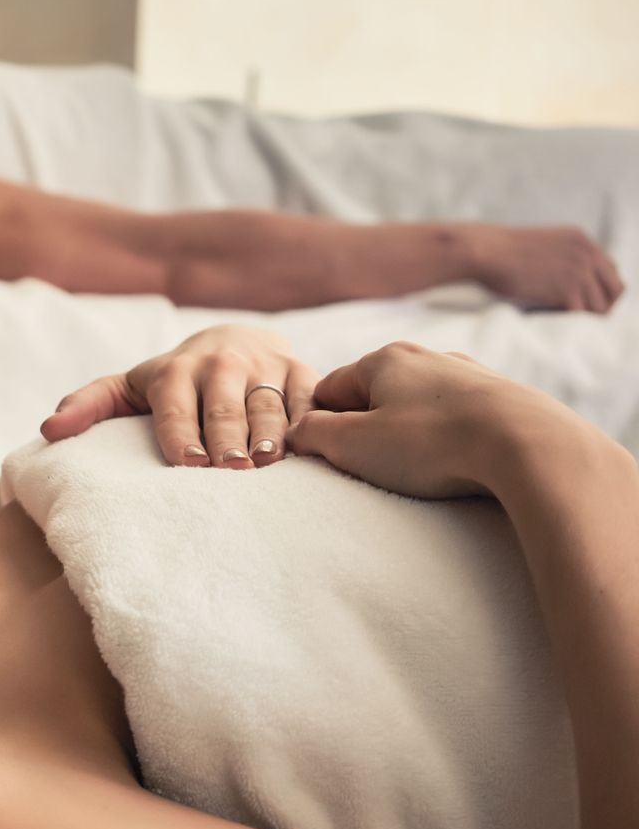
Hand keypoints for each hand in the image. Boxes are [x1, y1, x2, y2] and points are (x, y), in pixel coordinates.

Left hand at [40, 325, 317, 468]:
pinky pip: (308, 396)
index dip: (181, 433)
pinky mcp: (302, 371)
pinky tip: (307, 446)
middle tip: (229, 469)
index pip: (175, 405)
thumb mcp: (127, 389)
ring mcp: (265, 365)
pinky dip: (308, 419)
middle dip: (226, 436)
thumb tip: (48, 431)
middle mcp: (221, 364)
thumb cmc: (171, 383)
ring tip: (267, 463)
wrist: (234, 341)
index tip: (187, 464)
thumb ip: (88, 406)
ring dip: (268, 432)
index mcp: (174, 371)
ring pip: (267, 402)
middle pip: (223, 405)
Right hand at [285, 341, 591, 497]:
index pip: (329, 389)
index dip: (320, 424)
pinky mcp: (502, 399)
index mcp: (383, 360)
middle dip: (367, 430)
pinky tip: (456, 463)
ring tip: (418, 471)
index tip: (326, 456)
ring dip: (409, 436)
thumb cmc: (433, 443)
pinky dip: (448, 439)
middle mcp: (426, 357)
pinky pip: (457, 419)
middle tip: (372, 469)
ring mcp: (468, 375)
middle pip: (376, 396)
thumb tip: (298, 431)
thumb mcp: (353, 444)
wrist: (529, 445)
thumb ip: (313, 434)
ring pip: (419, 407)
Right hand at [471, 225, 624, 312]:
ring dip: (585, 317)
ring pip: (601, 306)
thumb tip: (564, 284)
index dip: (600, 289)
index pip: (610, 270)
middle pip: (615, 289)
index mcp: (582, 241)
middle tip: (582, 318)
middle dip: (602, 305)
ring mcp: (580, 272)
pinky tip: (557, 324)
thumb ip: (562, 258)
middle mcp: (588, 254)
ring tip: (566, 323)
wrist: (487, 252)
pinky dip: (572, 324)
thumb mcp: (542, 246)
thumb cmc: (501, 253)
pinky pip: (583, 315)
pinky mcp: (567, 290)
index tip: (586, 301)